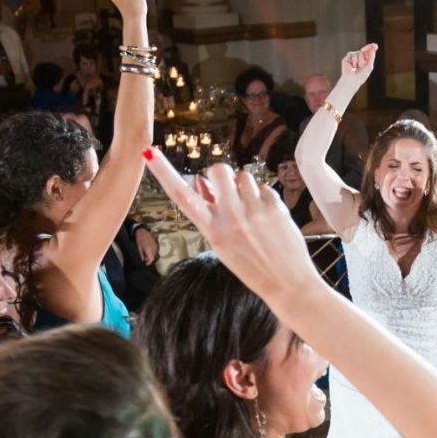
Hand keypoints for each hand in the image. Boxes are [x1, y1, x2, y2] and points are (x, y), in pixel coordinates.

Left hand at [134, 226, 158, 265]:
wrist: (143, 231)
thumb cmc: (140, 239)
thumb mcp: (139, 248)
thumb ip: (141, 255)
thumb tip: (143, 260)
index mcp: (149, 250)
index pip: (151, 259)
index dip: (149, 262)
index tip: (145, 263)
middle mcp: (154, 249)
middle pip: (153, 257)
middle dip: (149, 259)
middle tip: (144, 258)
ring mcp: (156, 246)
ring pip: (155, 254)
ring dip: (151, 255)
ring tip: (145, 253)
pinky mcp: (156, 244)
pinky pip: (155, 250)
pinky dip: (152, 251)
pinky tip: (148, 249)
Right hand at [146, 149, 316, 303]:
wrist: (288, 284)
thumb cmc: (252, 266)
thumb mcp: (223, 245)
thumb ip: (212, 213)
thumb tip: (203, 183)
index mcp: (212, 231)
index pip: (181, 196)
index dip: (163, 172)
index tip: (148, 153)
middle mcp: (230, 218)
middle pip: (217, 170)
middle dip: (221, 174)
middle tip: (228, 190)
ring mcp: (253, 211)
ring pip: (243, 176)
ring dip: (244, 187)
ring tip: (251, 210)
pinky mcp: (274, 207)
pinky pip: (263, 187)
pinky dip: (263, 197)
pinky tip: (267, 217)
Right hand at [339, 43, 378, 85]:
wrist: (351, 80)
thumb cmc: (361, 76)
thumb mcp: (369, 66)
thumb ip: (371, 57)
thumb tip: (374, 48)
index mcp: (365, 61)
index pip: (368, 53)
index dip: (371, 48)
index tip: (375, 45)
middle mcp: (359, 59)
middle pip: (364, 50)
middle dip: (367, 48)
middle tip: (373, 46)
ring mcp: (353, 58)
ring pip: (359, 52)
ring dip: (360, 60)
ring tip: (357, 67)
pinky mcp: (347, 58)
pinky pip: (352, 54)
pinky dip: (354, 60)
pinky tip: (353, 66)